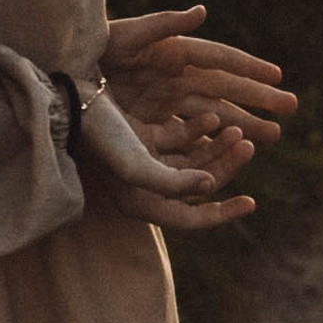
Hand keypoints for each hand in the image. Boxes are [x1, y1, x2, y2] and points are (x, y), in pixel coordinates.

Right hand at [79, 86, 261, 231]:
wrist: (71, 103)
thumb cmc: (100, 138)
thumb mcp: (136, 165)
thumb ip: (173, 182)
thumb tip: (208, 187)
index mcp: (140, 202)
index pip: (189, 218)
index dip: (221, 213)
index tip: (251, 202)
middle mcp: (143, 186)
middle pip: (196, 184)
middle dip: (224, 167)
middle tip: (248, 145)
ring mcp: (144, 160)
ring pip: (192, 159)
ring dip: (216, 147)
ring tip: (237, 131)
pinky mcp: (142, 136)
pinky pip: (179, 138)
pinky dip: (196, 130)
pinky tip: (211, 119)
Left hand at [100, 5, 294, 158]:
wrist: (60, 76)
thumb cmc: (92, 49)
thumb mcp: (125, 34)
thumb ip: (163, 24)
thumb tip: (202, 11)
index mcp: (175, 52)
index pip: (221, 58)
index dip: (250, 67)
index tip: (278, 76)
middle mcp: (176, 76)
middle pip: (225, 89)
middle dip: (259, 100)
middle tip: (291, 108)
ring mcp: (165, 101)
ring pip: (215, 114)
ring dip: (244, 124)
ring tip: (273, 134)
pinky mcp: (152, 124)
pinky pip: (191, 132)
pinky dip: (213, 140)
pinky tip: (232, 148)